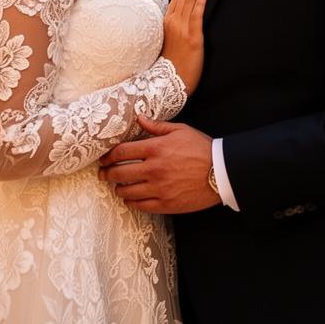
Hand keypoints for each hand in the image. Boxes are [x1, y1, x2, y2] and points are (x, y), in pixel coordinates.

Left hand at [98, 115, 219, 213]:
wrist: (221, 172)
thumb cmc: (201, 147)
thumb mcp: (180, 130)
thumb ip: (156, 126)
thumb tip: (139, 117)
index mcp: (156, 148)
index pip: (122, 152)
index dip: (108, 156)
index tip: (103, 158)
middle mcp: (154, 169)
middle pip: (119, 173)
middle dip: (107, 173)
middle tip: (103, 173)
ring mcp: (159, 189)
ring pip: (127, 191)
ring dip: (118, 188)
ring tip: (117, 186)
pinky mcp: (166, 204)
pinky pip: (141, 206)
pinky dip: (131, 202)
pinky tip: (130, 198)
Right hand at [161, 0, 207, 93]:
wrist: (169, 83)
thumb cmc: (172, 64)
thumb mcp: (170, 40)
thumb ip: (176, 25)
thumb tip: (185, 14)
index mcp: (167, 21)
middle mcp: (173, 22)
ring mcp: (182, 29)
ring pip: (189, 1)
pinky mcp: (192, 38)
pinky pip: (196, 16)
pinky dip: (200, 2)